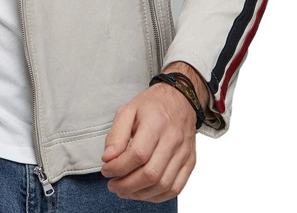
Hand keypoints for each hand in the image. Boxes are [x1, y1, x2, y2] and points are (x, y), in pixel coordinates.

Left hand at [100, 76, 199, 202]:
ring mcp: (183, 153)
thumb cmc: (152, 105)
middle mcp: (173, 140)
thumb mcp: (128, 110)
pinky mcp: (190, 162)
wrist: (180, 99)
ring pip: (163, 185)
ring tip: (124, 190)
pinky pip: (176, 188)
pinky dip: (158, 196)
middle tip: (112, 184)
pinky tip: (143, 192)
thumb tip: (108, 158)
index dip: (118, 167)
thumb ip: (116, 134)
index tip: (106, 170)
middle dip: (127, 185)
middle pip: (150, 174)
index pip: (137, 155)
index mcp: (156, 123)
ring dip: (140, 194)